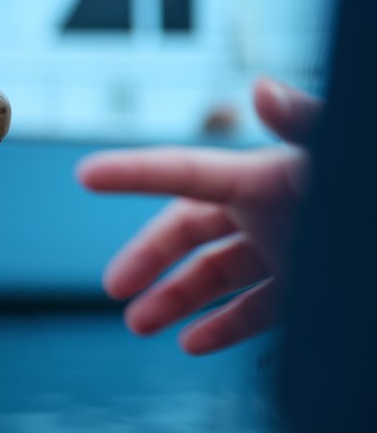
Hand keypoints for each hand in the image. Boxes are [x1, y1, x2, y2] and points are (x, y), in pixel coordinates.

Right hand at [75, 79, 321, 354]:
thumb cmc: (375, 189)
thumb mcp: (343, 158)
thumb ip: (307, 123)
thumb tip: (259, 87)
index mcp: (266, 177)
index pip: (184, 174)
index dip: (132, 173)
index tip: (84, 175)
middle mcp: (270, 211)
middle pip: (188, 231)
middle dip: (148, 258)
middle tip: (113, 287)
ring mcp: (291, 249)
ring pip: (217, 276)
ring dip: (177, 299)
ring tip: (139, 325)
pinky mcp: (313, 289)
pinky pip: (258, 309)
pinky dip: (226, 326)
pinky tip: (196, 345)